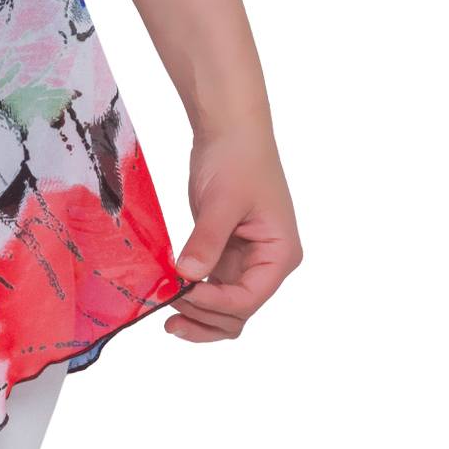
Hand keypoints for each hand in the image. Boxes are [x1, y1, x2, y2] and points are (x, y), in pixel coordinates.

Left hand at [165, 120, 300, 343]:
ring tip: (167, 319)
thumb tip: (188, 276)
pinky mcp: (224, 251)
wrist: (229, 129)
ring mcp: (245, 260)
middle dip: (206, 317)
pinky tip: (169, 293)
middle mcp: (267, 264)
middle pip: (239, 311)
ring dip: (199, 315)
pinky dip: (193, 294)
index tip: (181, 294)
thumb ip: (207, 240)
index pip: (249, 298)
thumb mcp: (222, 201)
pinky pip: (211, 285)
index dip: (214, 304)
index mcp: (280, 254)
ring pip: (225, 306)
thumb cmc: (237, 158)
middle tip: (167, 310)